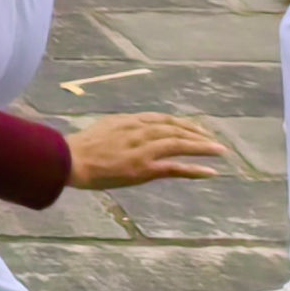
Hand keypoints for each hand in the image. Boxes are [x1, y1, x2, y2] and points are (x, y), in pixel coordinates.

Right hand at [65, 113, 225, 187]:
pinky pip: (175, 167)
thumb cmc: (78, 149)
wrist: (69, 161)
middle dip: (196, 133)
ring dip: (202, 147)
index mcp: (127, 121)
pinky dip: (194, 169)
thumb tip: (129, 131)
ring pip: (178, 144)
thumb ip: (119, 130)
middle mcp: (138, 131)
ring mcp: (142, 150)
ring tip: (220, 151)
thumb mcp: (101, 131)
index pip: (160, 119)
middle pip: (174, 128)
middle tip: (214, 140)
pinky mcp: (144, 168)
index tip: (194, 128)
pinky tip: (211, 171)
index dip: (180, 123)